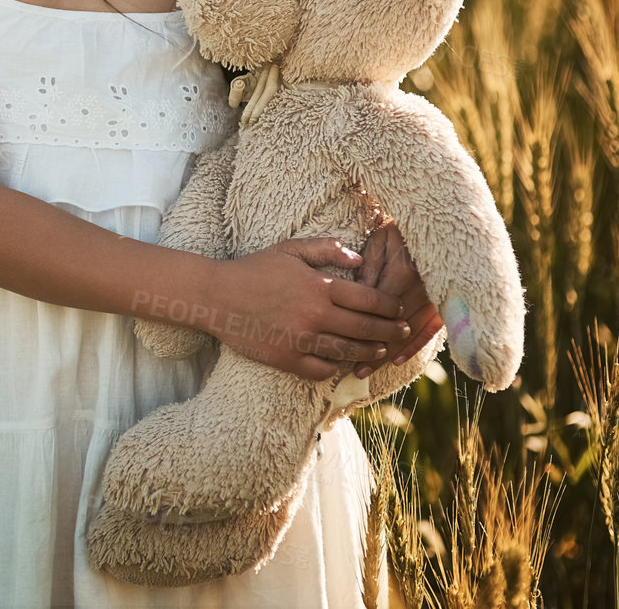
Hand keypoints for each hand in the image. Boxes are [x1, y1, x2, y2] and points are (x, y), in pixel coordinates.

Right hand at [206, 238, 413, 382]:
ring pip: (347, 352)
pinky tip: (342, 363)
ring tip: (381, 350)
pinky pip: (321, 370)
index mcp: (319, 286)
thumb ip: (327, 249)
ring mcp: (301, 340)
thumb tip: (360, 260)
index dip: (390, 306)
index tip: (399, 309)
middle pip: (366, 329)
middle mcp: (314, 315)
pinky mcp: (286, 359)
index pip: (369, 300)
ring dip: (369, 352)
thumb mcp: (290, 250)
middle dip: (389, 331)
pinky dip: (335, 368)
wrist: (217, 295)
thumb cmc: (254, 269)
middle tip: (401, 332)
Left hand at [351, 221, 442, 377]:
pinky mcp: (445, 302)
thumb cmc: (399, 229)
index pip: (378, 308)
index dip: (361, 328)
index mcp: (403, 272)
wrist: (438, 224)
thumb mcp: (380, 240)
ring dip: (389, 354)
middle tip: (353, 370)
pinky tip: (397, 360)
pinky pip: (431, 329)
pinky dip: (414, 346)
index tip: (340, 344)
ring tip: (367, 371)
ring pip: (410, 333)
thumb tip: (357, 292)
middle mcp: (421, 289)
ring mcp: (435, 298)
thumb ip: (368, 266)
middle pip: (393, 327)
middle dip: (373, 350)